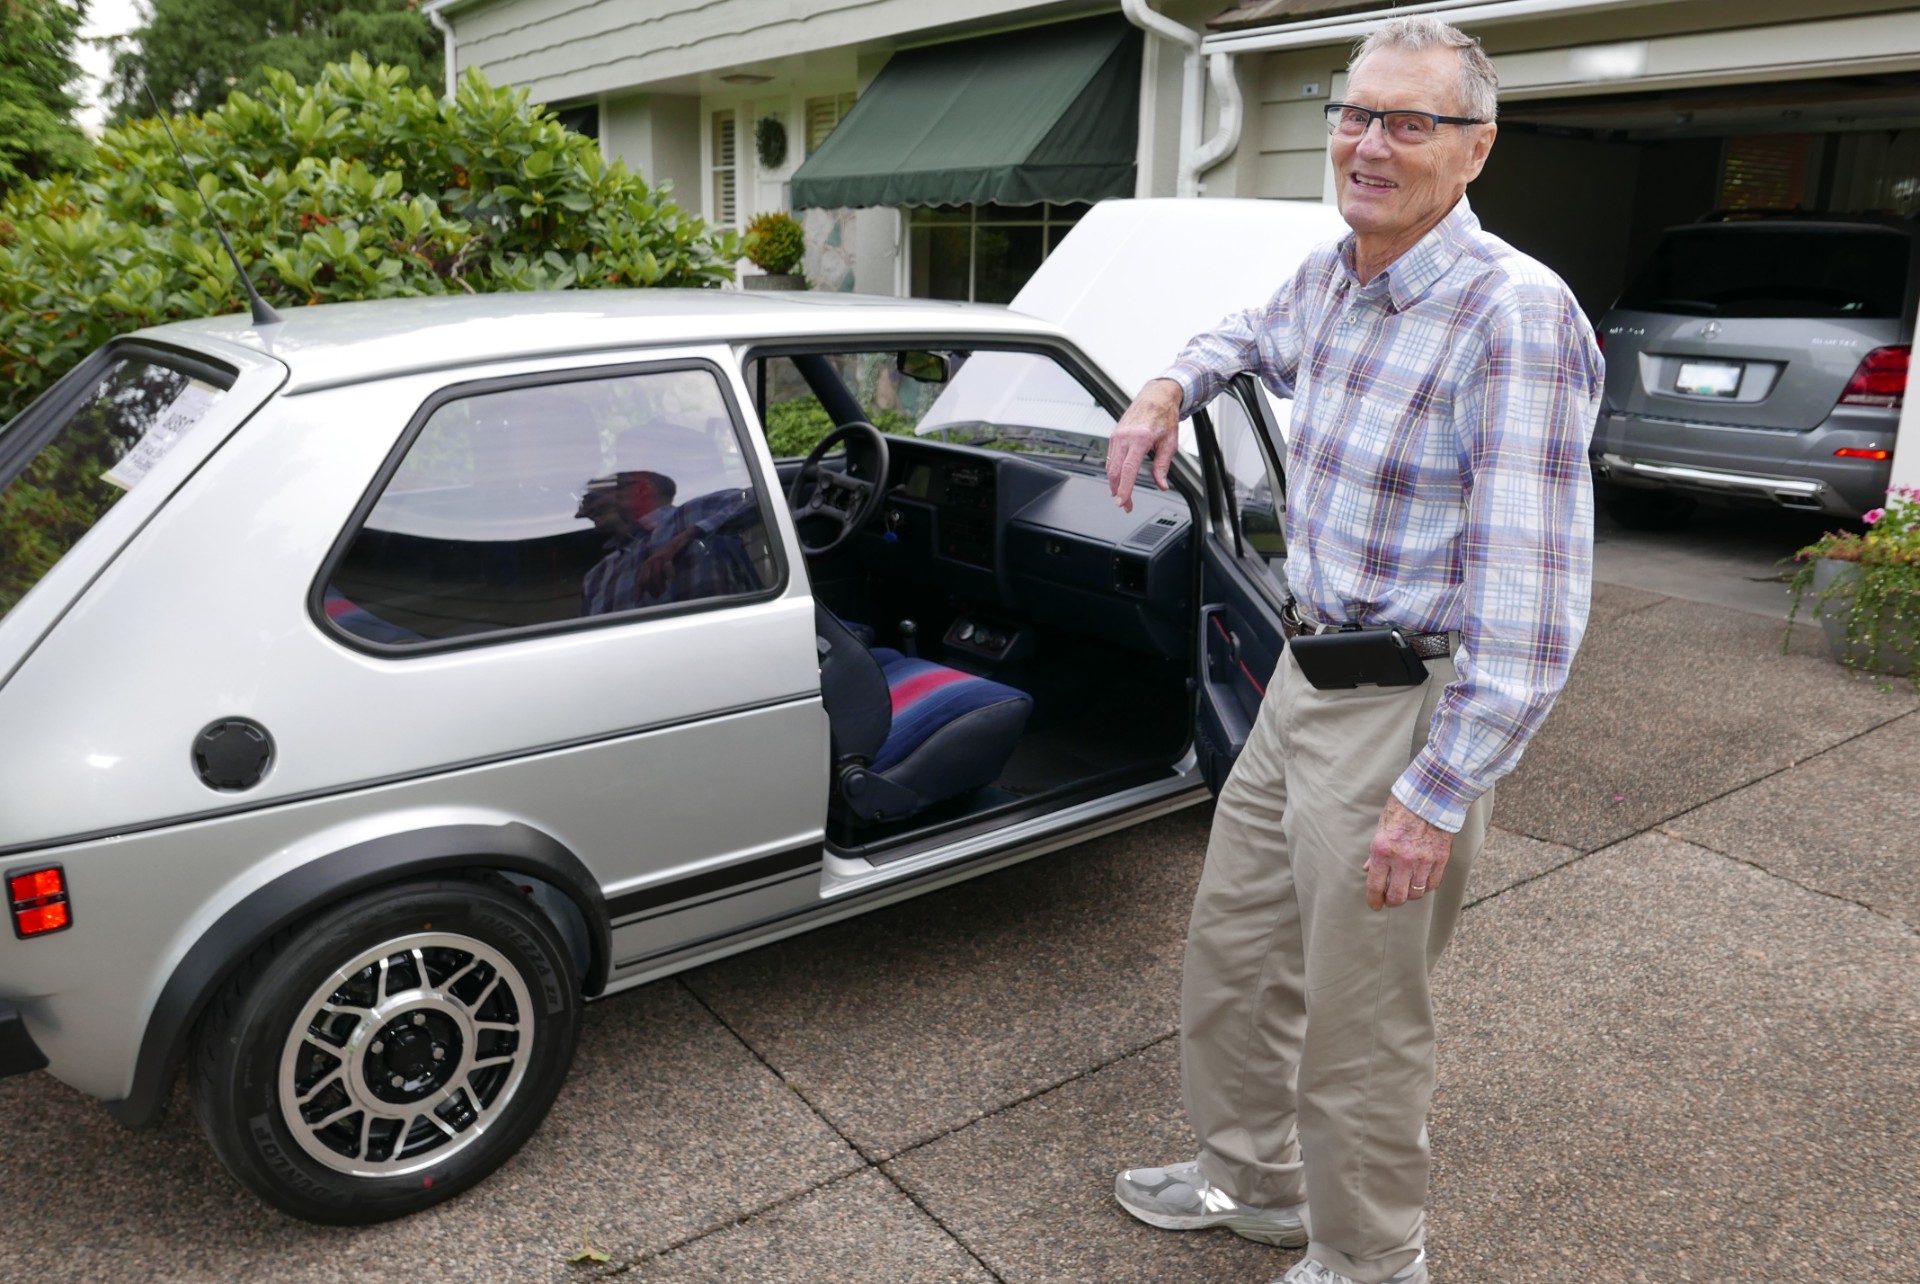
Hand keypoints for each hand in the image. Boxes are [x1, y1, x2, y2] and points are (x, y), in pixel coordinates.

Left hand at [638, 530, 695, 596]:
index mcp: (646, 566)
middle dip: (652, 590)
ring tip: (665, 589)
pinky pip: (667, 566)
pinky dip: (669, 574)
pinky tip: (671, 579)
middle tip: (659, 595)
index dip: (639, 591)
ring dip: (660, 585)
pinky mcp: (667, 555)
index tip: (638, 601)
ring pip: (656, 576)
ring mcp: (658, 558)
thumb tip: (645, 595)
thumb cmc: (666, 558)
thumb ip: (652, 578)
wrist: (676, 541)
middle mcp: (650, 562)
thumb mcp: (657, 568)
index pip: (640, 581)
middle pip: (647, 580)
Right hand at [1107, 379, 1183, 511]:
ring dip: (1114, 482)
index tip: (1122, 502)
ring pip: (1110, 466)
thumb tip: (1162, 484)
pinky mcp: (1114, 434)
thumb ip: (1162, 466)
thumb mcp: (1170, 443)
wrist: (1156, 396)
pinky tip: (1118, 478)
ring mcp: (1117, 435)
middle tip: (1125, 505)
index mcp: (1140, 438)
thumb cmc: (1164, 415)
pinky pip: (1111, 457)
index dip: (1124, 489)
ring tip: (1122, 494)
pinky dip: (1113, 470)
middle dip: (1118, 491)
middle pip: (1114, 471)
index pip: (1128, 470)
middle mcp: (1125, 437)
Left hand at [1365, 796, 1452, 910]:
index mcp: (1382, 850)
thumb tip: (1368, 869)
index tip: (1375, 904)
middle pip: (1397, 897)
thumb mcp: (1381, 828)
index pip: (1375, 885)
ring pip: (1416, 893)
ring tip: (1406, 886)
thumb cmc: (1402, 809)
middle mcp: (1402, 858)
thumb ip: (1375, 853)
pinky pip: (1432, 884)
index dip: (1374, 900)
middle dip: (1392, 901)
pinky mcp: (1440, 859)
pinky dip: (1425, 886)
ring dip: (1409, 893)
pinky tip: (1421, 880)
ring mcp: (1424, 860)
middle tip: (1390, 899)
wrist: (1431, 795)